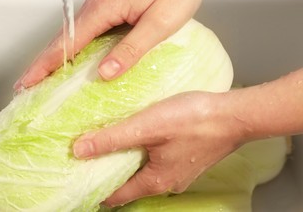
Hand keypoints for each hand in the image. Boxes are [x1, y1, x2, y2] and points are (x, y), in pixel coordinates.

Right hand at [14, 0, 212, 89]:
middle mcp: (96, 5)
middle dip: (42, 63)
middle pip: (62, 38)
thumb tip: (106, 73)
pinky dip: (71, 48)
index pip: (67, 42)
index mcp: (104, 8)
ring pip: (71, 35)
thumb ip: (132, 48)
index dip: (46, 64)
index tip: (29, 81)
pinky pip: (83, 31)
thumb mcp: (159, 24)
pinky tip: (71, 61)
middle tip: (27, 85)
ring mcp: (101, 5)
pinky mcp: (109, 7)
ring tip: (43, 78)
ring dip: (55, 57)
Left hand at [72, 91, 244, 206]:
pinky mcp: (185, 158)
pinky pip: (156, 162)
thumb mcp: (146, 127)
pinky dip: (141, 154)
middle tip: (88, 158)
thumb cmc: (194, 121)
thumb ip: (112, 139)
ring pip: (143, 172)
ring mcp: (178, 172)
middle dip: (108, 173)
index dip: (95, 188)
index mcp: (155, 182)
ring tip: (108, 146)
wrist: (234, 115)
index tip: (78, 178)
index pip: (116, 196)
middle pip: (129, 184)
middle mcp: (167, 182)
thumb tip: (79, 150)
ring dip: (125, 162)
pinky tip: (137, 138)